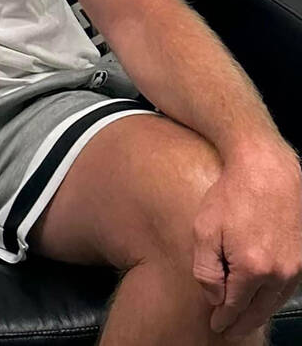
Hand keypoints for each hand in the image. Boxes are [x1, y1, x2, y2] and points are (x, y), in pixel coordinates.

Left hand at [192, 144, 301, 337]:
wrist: (266, 168)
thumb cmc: (231, 194)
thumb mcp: (204, 230)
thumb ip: (207, 270)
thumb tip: (214, 297)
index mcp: (253, 268)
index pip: (236, 306)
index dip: (225, 318)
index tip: (216, 326)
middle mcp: (280, 271)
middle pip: (260, 309)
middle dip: (243, 322)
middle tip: (229, 331)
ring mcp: (297, 264)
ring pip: (277, 299)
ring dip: (260, 311)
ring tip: (245, 318)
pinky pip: (288, 285)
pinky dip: (274, 295)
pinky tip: (263, 296)